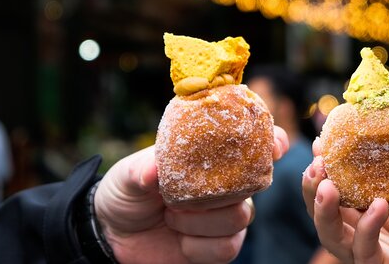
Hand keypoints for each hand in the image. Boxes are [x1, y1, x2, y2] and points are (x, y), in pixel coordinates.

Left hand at [95, 126, 289, 263]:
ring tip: (172, 215)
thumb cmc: (126, 193)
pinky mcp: (219, 247)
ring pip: (241, 216)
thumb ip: (140, 171)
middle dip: (224, 189)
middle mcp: (225, 185)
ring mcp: (224, 217)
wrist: (113, 236)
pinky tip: (179, 240)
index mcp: (209, 157)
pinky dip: (197, 244)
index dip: (271, 142)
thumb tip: (153, 169)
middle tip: (185, 194)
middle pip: (253, 183)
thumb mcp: (127, 176)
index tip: (275, 146)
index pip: (252, 143)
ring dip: (201, 219)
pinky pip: (227, 246)